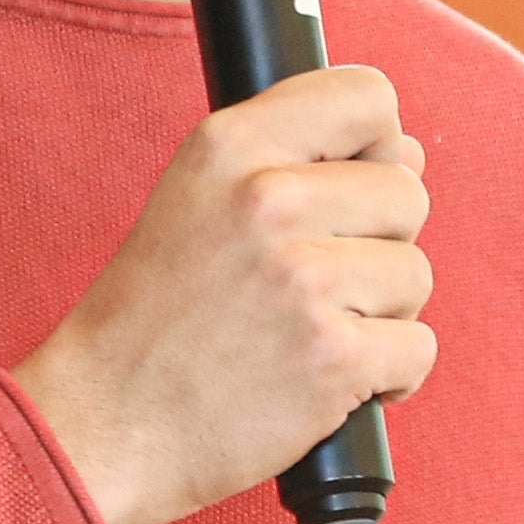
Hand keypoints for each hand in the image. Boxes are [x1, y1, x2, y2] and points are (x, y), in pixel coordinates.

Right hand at [7, 59, 436, 523]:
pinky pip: (419, 348)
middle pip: (407, 193)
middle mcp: (268, 199)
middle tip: (313, 286)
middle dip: (378, 243)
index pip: (367, 98)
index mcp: (230, 145)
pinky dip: (389, 377)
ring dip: (381, 315)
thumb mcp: (193, 201)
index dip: (376, 146)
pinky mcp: (334, 356)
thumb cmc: (150, 322)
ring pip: (415, 273)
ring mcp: (304, 278)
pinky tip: (331, 382)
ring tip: (309, 335)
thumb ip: (289, 162)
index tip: (351, 189)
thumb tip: (408, 153)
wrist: (104, 425)